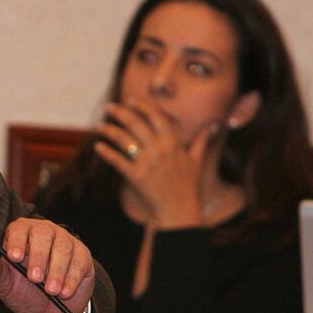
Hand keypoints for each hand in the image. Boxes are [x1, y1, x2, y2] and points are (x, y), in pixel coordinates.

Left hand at [0, 218, 94, 312]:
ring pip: (63, 248)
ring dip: (56, 271)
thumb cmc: (25, 292)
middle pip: (43, 234)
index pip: (18, 228)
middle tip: (35, 278)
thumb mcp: (7, 285)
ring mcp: (65, 242)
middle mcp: (44, 232)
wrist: (50, 311)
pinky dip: (71, 279)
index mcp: (21, 234)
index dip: (16, 240)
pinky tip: (64, 292)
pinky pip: (79, 262)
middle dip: (39, 257)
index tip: (14, 257)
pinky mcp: (82, 255)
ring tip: (51, 291)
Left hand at [94, 100, 216, 227]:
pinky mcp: (136, 177)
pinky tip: (98, 146)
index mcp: (173, 142)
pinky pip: (117, 161)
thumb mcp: (197, 160)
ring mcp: (147, 163)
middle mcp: (159, 149)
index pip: (155, 116)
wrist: (180, 211)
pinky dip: (106, 153)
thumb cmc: (189, 186)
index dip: (142, 106)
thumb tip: (215, 125)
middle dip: (120, 112)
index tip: (131, 101)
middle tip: (109, 107)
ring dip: (109, 130)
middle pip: (135, 123)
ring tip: (99, 125)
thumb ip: (202, 140)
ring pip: (123, 139)